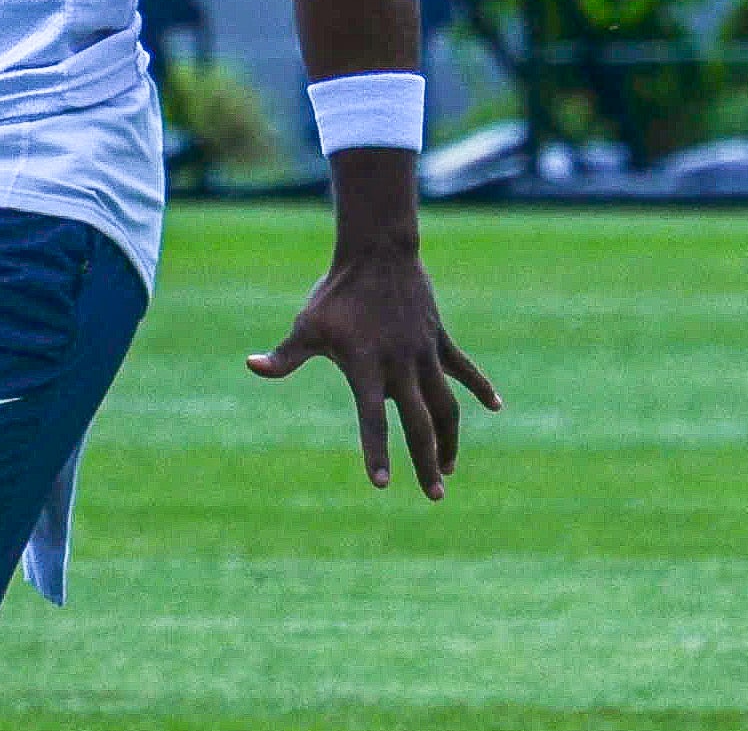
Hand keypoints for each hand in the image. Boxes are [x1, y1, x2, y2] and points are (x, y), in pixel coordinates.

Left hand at [249, 248, 500, 499]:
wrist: (378, 251)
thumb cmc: (337, 293)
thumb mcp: (308, 325)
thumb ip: (284, 356)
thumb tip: (251, 366)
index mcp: (367, 367)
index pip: (372, 419)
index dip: (376, 451)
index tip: (381, 483)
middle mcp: (400, 365)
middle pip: (419, 422)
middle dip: (427, 461)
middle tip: (434, 495)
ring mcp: (424, 353)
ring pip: (446, 404)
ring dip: (450, 438)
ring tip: (449, 468)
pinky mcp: (439, 339)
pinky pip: (464, 369)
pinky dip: (480, 387)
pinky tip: (495, 406)